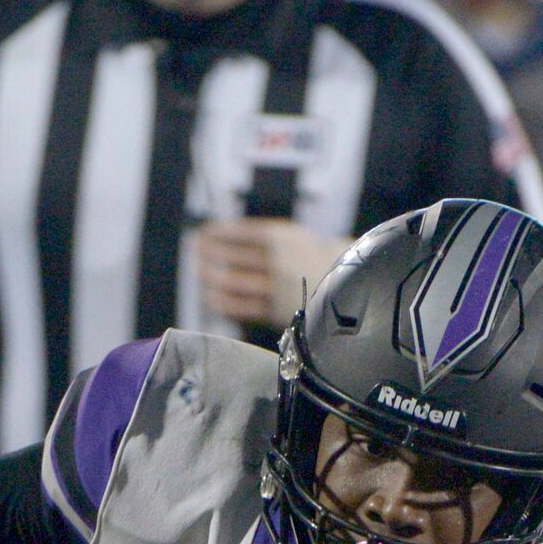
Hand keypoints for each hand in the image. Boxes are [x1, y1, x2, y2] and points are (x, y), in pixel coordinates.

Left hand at [195, 219, 348, 329]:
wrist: (347, 285)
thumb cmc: (316, 259)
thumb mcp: (294, 236)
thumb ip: (264, 236)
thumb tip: (224, 238)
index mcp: (280, 235)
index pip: (236, 232)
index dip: (215, 233)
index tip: (202, 233)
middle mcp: (275, 260)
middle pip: (230, 257)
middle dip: (208, 255)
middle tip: (195, 253)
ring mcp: (275, 287)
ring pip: (232, 282)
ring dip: (210, 278)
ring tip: (200, 274)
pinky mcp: (275, 311)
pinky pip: (241, 307)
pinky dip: (222, 302)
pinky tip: (211, 298)